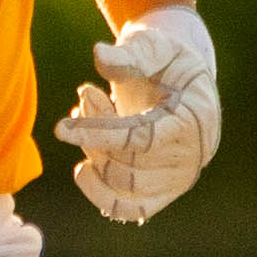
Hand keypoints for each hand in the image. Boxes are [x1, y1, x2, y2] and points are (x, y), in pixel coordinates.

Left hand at [52, 5, 219, 224]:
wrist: (185, 84)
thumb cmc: (169, 62)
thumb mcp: (156, 47)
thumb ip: (131, 53)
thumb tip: (99, 54)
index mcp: (194, 119)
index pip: (142, 140)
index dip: (99, 135)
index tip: (62, 128)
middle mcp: (192, 157)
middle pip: (128, 167)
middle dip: (94, 136)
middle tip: (87, 95)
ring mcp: (179, 180)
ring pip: (122, 188)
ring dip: (93, 155)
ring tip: (89, 117)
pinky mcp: (164, 194)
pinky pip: (128, 210)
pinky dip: (99, 193)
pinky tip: (85, 167)